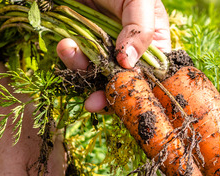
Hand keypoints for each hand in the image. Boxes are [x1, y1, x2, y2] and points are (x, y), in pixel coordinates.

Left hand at [56, 0, 171, 111]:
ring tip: (69, 49)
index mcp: (154, 43)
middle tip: (93, 101)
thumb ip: (140, 30)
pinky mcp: (81, 46)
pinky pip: (76, 64)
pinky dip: (69, 58)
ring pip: (95, 76)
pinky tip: (65, 44)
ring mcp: (104, 49)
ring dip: (81, 69)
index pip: (152, 79)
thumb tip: (128, 64)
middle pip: (122, 85)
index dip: (138, 93)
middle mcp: (130, 51)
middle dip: (106, 93)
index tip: (122, 100)